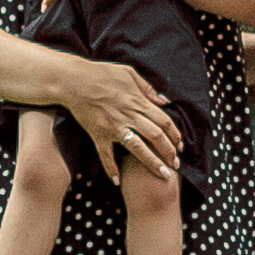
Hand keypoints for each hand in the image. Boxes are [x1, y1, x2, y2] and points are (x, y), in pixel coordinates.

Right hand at [62, 66, 180, 193]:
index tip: (180, 146)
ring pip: (138, 148)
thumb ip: (148, 88)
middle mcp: (129, 116)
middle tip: (176, 164)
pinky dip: (111, 168)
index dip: (175, 134)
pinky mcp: (98, 134)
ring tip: (163, 175)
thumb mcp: (129, 74)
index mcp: (138, 102)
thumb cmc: (101, 73)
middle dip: (169, 152)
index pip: (164, 121)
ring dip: (152, 163)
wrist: (74, 80)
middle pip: (156, 137)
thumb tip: (164, 101)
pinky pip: (105, 154)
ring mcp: (114, 127)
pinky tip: (117, 181)